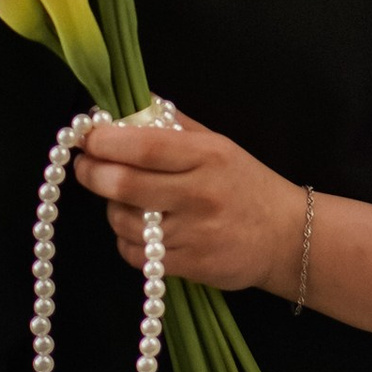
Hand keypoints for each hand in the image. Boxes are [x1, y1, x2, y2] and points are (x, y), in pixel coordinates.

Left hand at [77, 109, 303, 291]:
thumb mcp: (219, 144)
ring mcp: (194, 233)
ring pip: (125, 222)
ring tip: (124, 201)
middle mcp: (200, 194)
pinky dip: (128, 241)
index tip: (86, 137)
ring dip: (112, 209)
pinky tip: (142, 231)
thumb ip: (173, 125)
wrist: (286, 236)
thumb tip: (127, 106)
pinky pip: (136, 254)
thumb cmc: (245, 185)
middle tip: (85, 166)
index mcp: (208, 155)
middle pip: (125, 185)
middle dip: (92, 174)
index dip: (105, 141)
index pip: (144, 146)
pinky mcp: (190, 265)